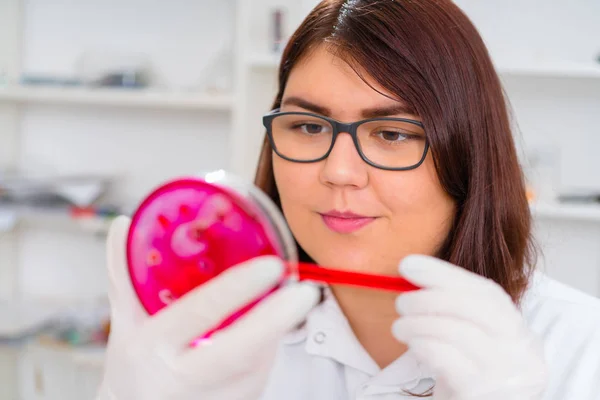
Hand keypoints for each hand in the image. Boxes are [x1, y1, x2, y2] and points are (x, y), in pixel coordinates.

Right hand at [96, 216, 319, 399]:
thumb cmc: (133, 365)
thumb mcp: (125, 321)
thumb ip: (126, 273)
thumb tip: (126, 223)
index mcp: (152, 346)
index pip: (198, 312)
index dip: (236, 288)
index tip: (271, 266)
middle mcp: (181, 378)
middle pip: (239, 350)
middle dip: (277, 320)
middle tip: (306, 291)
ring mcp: (211, 399)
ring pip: (257, 363)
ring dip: (276, 330)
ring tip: (288, 303)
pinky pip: (259, 374)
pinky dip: (268, 348)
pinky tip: (267, 329)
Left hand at [392, 255, 546, 399]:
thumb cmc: (468, 381)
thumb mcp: (472, 345)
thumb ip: (455, 313)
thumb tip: (412, 272)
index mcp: (522, 335)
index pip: (487, 293)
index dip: (444, 274)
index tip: (409, 265)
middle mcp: (523, 354)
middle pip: (477, 308)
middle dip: (431, 297)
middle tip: (401, 302)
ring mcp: (507, 376)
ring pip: (458, 332)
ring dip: (419, 323)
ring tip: (400, 327)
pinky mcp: (482, 393)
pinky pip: (446, 359)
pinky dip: (422, 345)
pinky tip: (413, 344)